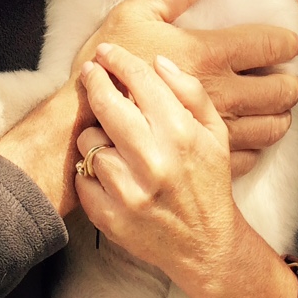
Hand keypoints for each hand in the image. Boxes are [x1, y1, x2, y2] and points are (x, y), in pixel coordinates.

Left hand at [74, 43, 248, 287]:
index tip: (105, 52)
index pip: (139, 80)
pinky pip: (82, 178)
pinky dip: (90, 173)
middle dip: (95, 81)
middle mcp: (154, 161)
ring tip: (113, 142)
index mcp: (180, 134)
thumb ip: (190, 92)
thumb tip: (158, 61)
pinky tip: (108, 173)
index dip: (118, 59)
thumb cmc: (208, 182)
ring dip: (96, 136)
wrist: (207, 246)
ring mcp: (129, 192)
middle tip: (90, 72)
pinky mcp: (111, 217)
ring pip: (89, 142)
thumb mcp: (215, 133)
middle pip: (106, 104)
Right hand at [78, 0, 297, 171]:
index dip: (287, 42)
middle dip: (290, 82)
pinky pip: (251, 155)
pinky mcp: (206, 157)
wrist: (83, 120)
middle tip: (285, 76)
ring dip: (280, 115)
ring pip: (272, 126)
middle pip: (281, 91)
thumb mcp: (135, 13)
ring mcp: (217, 129)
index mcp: (210, 53)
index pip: (270, 46)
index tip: (288, 43)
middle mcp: (222, 92)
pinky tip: (250, 135)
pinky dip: (258, 145)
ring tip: (273, 107)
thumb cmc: (107, 64)